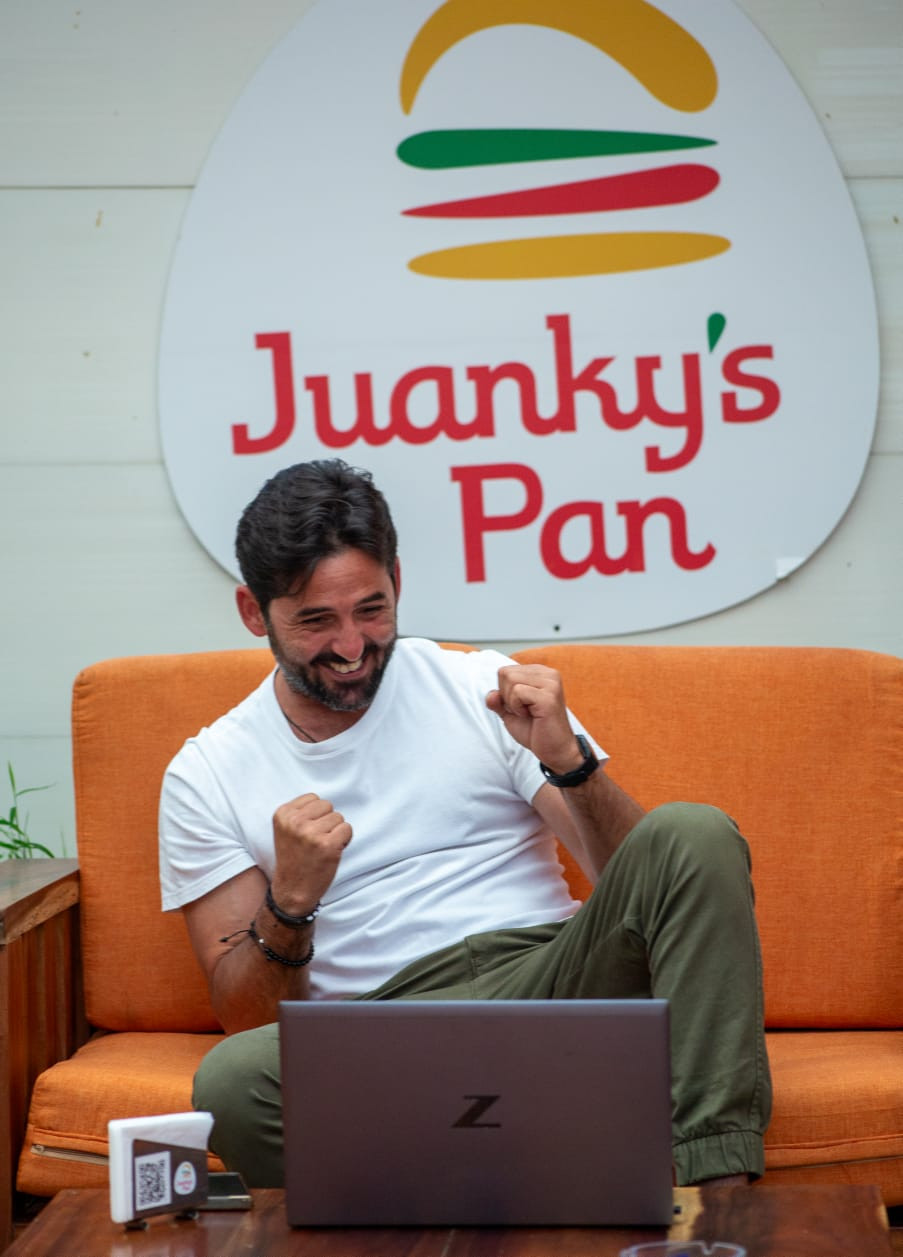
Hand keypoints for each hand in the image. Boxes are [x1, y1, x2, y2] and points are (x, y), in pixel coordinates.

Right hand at [270, 793, 351, 912]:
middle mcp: (295, 822)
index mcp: (282, 814)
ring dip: (336, 831)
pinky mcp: (327, 845)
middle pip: (327, 805)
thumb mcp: (286, 830)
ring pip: (338, 817)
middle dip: (326, 821)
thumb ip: (300, 813)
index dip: (316, 815)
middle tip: (316, 841)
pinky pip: (347, 829)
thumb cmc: (293, 859)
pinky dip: (344, 840)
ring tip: (322, 847)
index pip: (313, 798)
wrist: (292, 890)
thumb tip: (325, 801)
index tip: (307, 832)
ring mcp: (311, 834)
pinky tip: (332, 851)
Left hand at [486, 664, 583, 773]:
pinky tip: (532, 716)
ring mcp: (551, 684)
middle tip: (525, 711)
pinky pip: (517, 692)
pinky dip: (517, 708)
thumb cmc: (535, 731)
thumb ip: (498, 701)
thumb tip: (491, 695)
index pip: (505, 671)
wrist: (555, 751)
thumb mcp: (510, 713)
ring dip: (512, 703)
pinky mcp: (548, 697)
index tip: (522, 706)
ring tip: (529, 713)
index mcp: (541, 673)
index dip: (505, 693)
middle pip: (505, 673)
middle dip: (507, 697)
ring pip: (510, 680)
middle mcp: (548, 674)